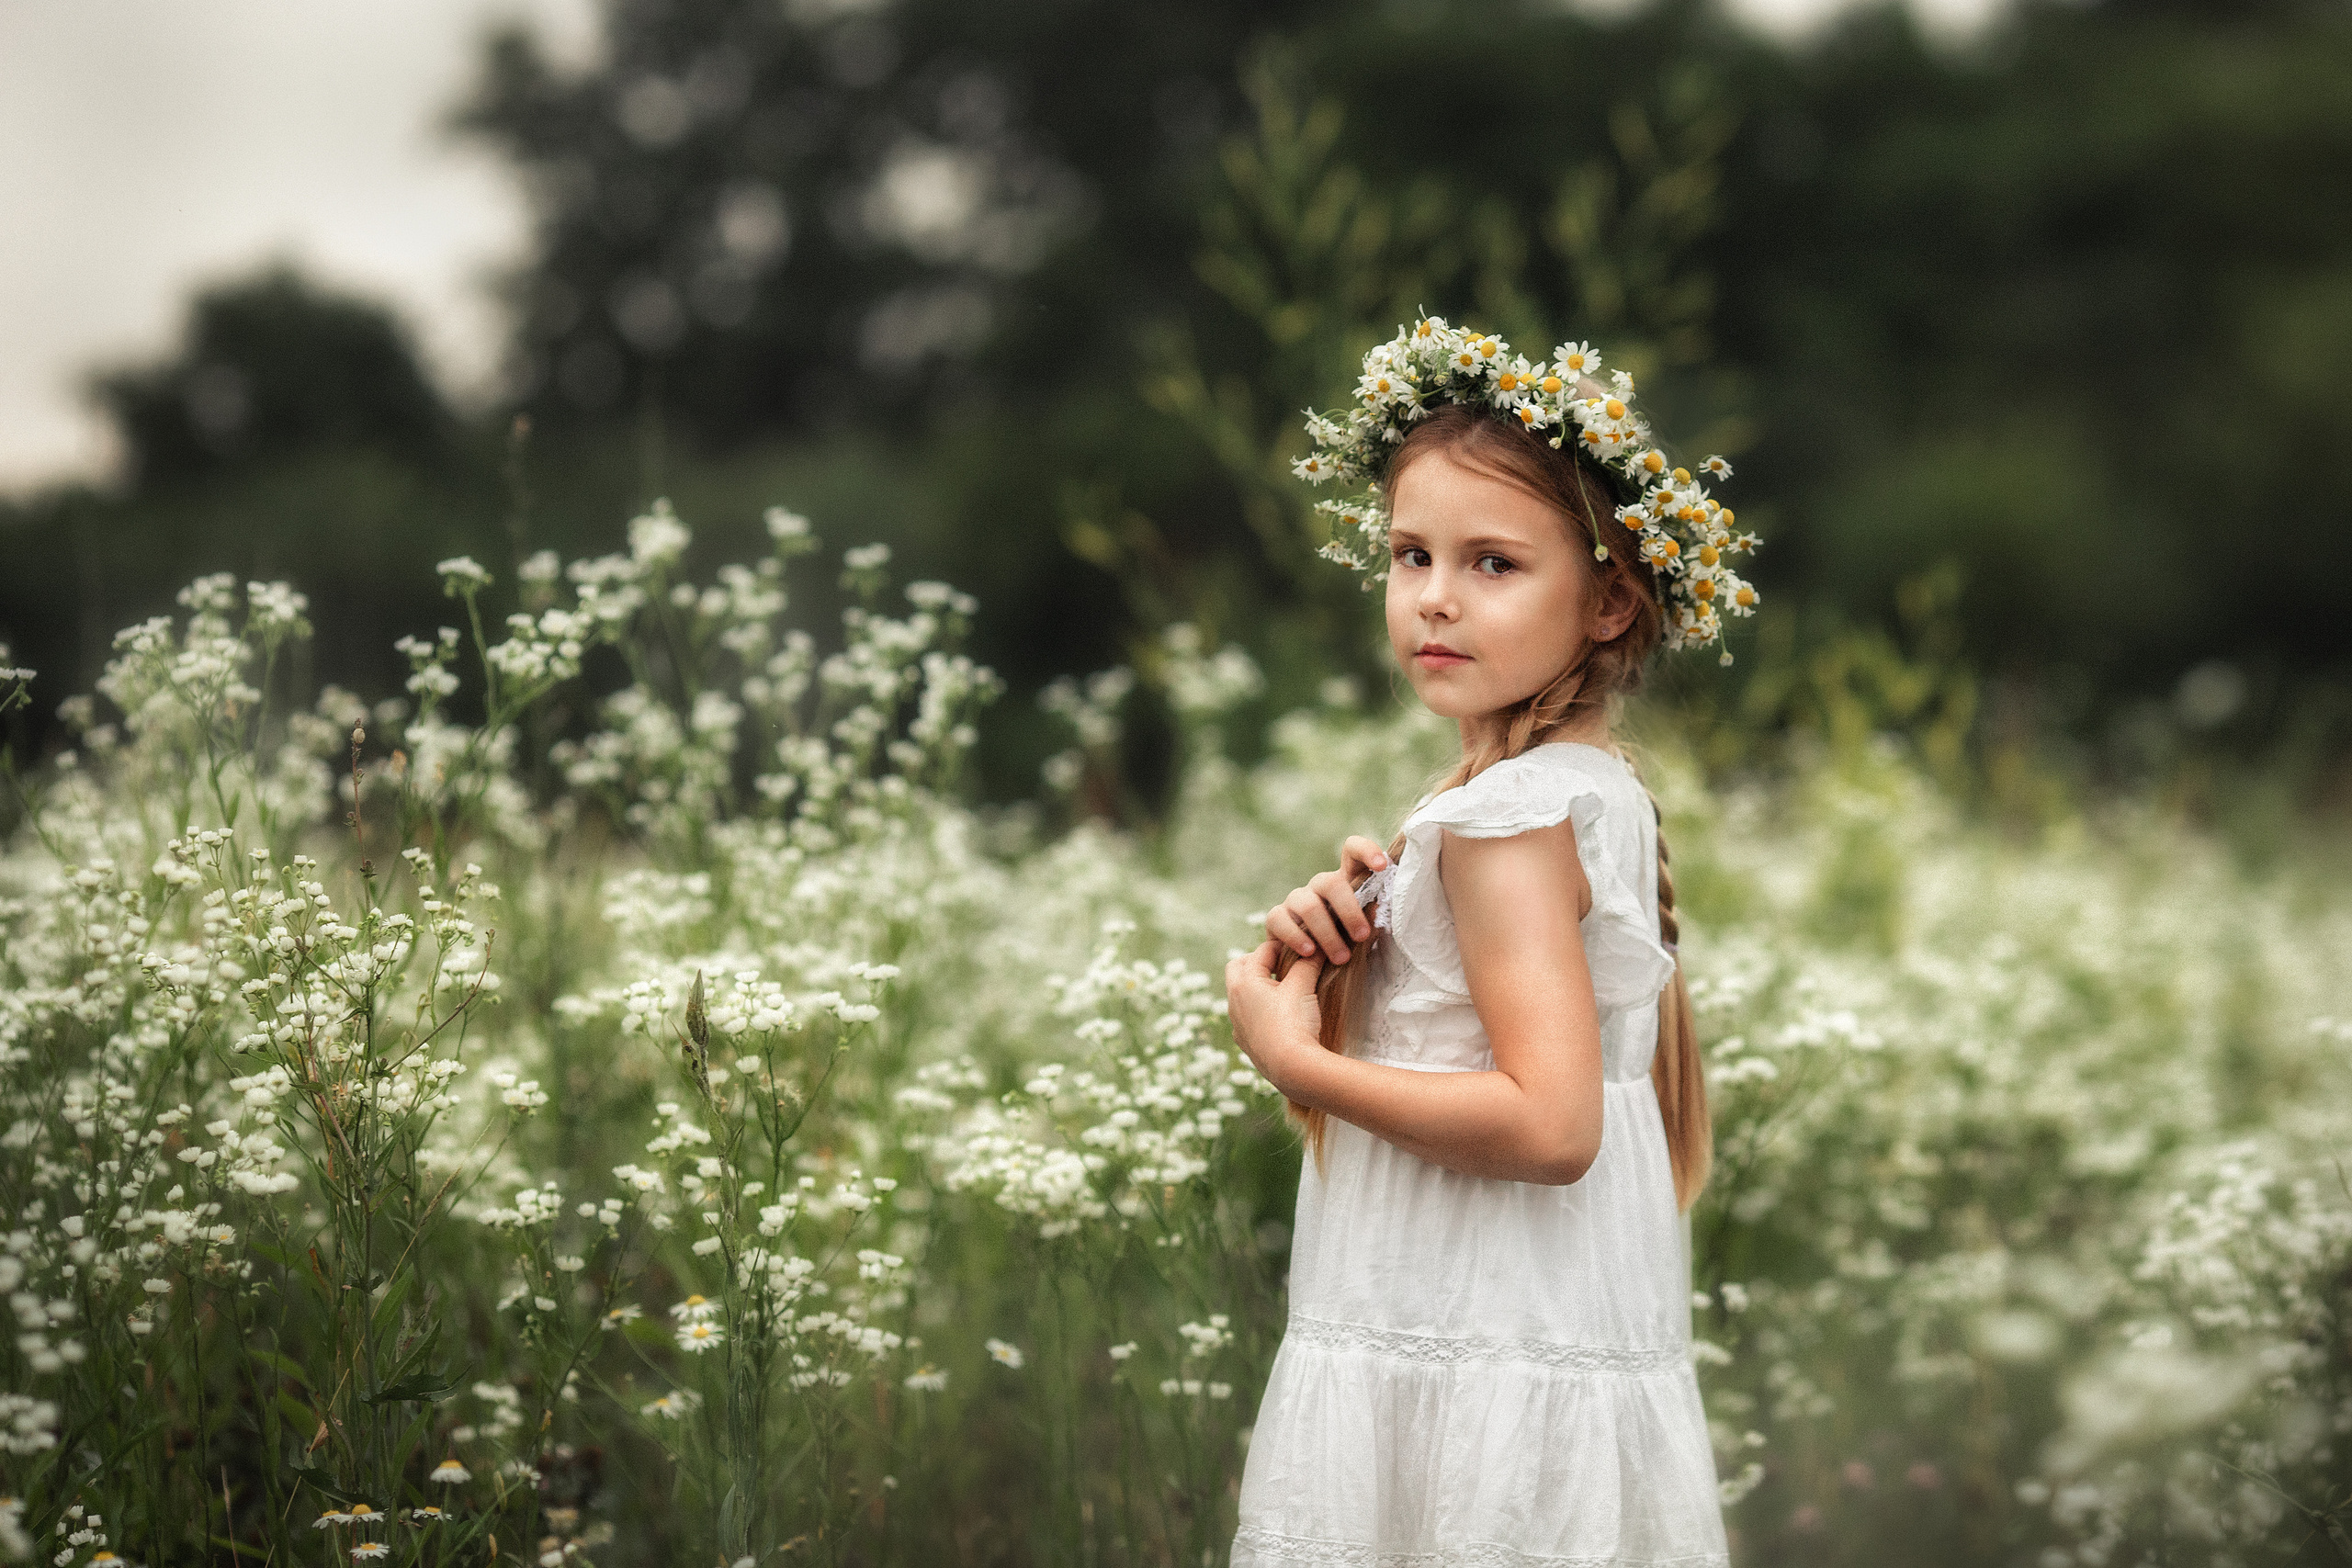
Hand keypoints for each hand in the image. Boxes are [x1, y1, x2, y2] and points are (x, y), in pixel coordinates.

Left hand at [1225, 940, 1324, 1095]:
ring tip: (1281, 988)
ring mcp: (1238, 1024)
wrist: (1293, 1068)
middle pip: (1238, 968)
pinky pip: (1247, 1017)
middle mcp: (1233, 1002)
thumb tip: (1317, 947)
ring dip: (1258, 986)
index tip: (1299, 946)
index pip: (1261, 952)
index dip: (1282, 945)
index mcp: (1243, 983)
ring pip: (1241, 995)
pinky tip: (1277, 1015)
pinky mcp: (1246, 1042)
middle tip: (1281, 962)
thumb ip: (1308, 963)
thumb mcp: (1303, 986)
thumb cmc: (1295, 1023)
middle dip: (1258, 961)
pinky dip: (1259, 1009)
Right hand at [1264, 835, 1389, 964]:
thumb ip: (1368, 925)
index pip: (1352, 853)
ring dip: (1328, 934)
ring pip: (1309, 906)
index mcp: (1346, 883)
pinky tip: (1309, 953)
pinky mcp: (1276, 916)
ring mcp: (1296, 899)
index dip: (1366, 851)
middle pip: (1331, 883)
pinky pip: (1280, 920)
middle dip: (1349, 911)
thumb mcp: (1360, 937)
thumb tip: (1375, 911)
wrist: (1310, 970)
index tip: (1382, 866)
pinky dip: (1296, 937)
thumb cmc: (1344, 947)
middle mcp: (1319, 886)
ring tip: (1341, 959)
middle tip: (1361, 936)